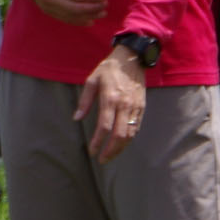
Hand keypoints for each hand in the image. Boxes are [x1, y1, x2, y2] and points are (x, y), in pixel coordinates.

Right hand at [28, 0, 106, 25]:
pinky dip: (78, 21)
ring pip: (70, 15)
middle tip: (105, 4)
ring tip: (102, 13)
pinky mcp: (47, 11)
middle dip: (91, 8)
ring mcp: (46, 5)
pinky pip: (64, 19)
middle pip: (73, 7)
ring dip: (88, 16)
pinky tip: (91, 20)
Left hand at [76, 45, 148, 163]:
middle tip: (102, 160)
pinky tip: (121, 144)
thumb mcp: (92, 80)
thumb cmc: (108, 69)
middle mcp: (125, 105)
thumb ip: (84, 101)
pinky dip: (129, 139)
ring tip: (110, 155)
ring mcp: (135, 107)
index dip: (97, 142)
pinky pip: (136, 128)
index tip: (91, 151)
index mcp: (110, 98)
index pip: (104, 126)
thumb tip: (77, 118)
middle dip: (110, 151)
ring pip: (130, 134)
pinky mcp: (141, 108)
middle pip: (119, 135)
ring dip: (120, 148)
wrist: (132, 59)